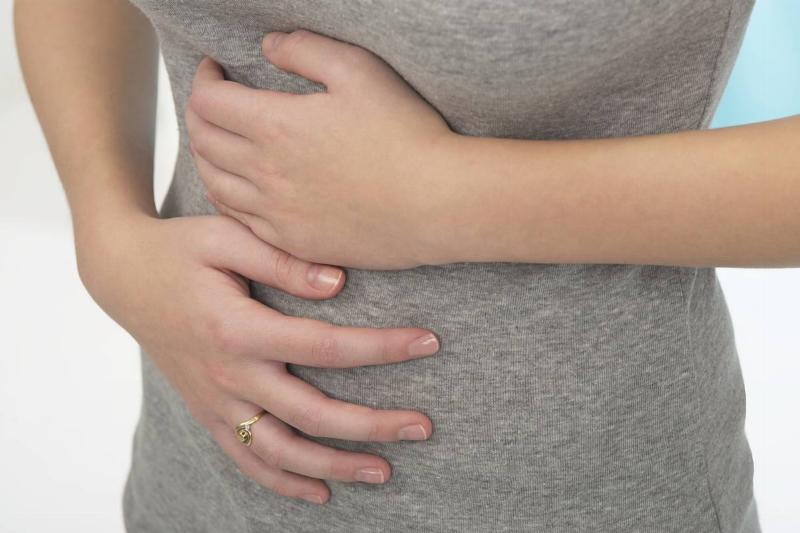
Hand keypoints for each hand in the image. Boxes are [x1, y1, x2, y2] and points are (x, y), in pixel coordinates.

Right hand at [76, 213, 439, 503]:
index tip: (428, 343)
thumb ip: (282, 262)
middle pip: (311, 414)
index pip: (325, 347)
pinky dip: (282, 482)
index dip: (382, 348)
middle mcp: (228, 374)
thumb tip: (340, 283)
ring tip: (384, 472)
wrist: (122, 275)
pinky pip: (245, 459)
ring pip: (280, 452)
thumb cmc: (179, 248)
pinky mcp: (207, 411)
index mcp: (237, 328)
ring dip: (334, 466)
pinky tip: (321, 492)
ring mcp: (215, 400)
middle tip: (423, 427)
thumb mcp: (226, 236)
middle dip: (372, 425)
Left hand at [185, 29, 456, 268]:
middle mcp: (266, 173)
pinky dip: (227, 196)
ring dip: (207, 155)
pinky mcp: (293, 241)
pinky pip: (239, 219)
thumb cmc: (406, 136)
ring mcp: (276, 213)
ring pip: (214, 182)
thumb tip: (268, 46)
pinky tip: (238, 186)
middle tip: (213, 102)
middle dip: (200, 113)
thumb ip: (305, 50)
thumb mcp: (359, 70)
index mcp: (276, 126)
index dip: (204, 79)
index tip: (215, 70)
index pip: (209, 100)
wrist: (436, 204)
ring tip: (219, 141)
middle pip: (203, 140)